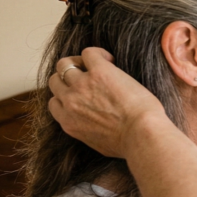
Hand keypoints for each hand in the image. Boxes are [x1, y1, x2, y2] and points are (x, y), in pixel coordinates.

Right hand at [47, 47, 168, 158]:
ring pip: (65, 64)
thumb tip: (94, 128)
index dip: (66, 96)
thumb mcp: (99, 144)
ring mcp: (82, 84)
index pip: (55, 102)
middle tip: (88, 78)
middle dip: (68, 78)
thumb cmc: (128, 143)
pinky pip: (89, 53)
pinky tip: (111, 61)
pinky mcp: (99, 71)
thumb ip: (88, 132)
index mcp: (68, 122)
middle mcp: (70, 102)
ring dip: (79, 62)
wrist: (141, 134)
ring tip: (99, 66)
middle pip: (55, 81)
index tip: (81, 95)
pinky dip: (99, 54)